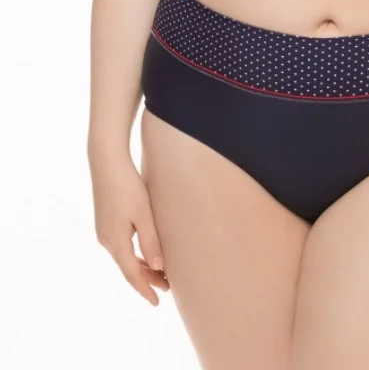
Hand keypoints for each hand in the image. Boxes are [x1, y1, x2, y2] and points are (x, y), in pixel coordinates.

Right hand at [89, 151, 169, 305]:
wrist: (106, 162)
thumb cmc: (127, 186)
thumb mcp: (143, 214)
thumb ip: (150, 241)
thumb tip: (158, 268)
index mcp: (115, 241)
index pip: (132, 274)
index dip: (145, 289)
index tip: (157, 302)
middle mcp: (106, 240)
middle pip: (129, 268)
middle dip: (147, 279)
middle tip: (168, 288)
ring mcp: (104, 231)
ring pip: (125, 257)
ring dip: (142, 267)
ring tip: (161, 274)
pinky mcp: (106, 222)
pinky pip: (122, 247)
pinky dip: (135, 255)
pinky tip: (146, 254)